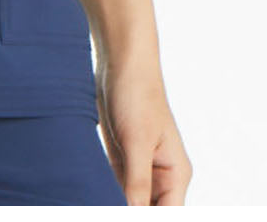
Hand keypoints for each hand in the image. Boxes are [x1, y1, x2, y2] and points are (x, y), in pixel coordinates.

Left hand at [96, 59, 192, 204]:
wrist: (120, 61)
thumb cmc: (137, 94)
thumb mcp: (136, 141)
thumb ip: (137, 183)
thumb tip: (134, 215)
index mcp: (176, 174)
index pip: (169, 216)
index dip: (147, 221)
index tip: (122, 215)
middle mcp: (162, 176)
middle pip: (149, 211)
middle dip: (128, 212)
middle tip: (101, 206)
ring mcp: (141, 169)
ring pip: (129, 203)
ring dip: (113, 202)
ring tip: (95, 201)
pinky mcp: (122, 160)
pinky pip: (115, 188)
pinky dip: (104, 193)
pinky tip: (90, 194)